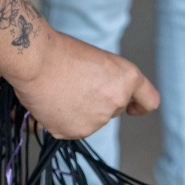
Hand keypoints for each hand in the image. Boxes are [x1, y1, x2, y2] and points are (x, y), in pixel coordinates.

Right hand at [4, 32, 159, 139]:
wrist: (35, 61)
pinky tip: (53, 103)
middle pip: (113, 110)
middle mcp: (116, 102)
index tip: (132, 108)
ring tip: (61, 91)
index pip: (150, 101)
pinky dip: (62, 119)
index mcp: (127, 79)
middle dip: (99, 101)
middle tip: (76, 84)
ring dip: (80, 110)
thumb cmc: (62, 52)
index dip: (140, 105)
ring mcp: (96, 121)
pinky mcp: (75, 132)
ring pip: (92, 120)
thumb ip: (110, 83)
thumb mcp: (99, 62)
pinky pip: (71, 129)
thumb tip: (103, 101)